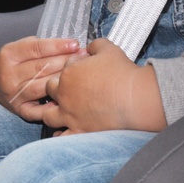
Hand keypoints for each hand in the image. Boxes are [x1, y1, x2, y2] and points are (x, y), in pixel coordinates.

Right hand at [0, 36, 82, 120]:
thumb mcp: (21, 47)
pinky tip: (66, 98)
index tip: (75, 44)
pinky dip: (53, 106)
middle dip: (65, 61)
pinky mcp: (19, 110)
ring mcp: (13, 94)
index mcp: (8, 55)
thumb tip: (71, 45)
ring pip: (43, 86)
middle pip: (42, 67)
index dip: (58, 46)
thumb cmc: (17, 62)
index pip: (36, 48)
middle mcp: (8, 75)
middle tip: (84, 57)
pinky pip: (39, 110)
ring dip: (63, 80)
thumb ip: (41, 45)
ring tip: (80, 74)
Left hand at [41, 38, 166, 134]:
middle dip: (57, 89)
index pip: (62, 68)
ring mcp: (70, 115)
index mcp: (69, 74)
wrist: (135, 97)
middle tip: (71, 89)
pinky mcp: (79, 131)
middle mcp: (65, 95)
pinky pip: (61, 137)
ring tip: (62, 111)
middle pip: (49, 90)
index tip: (83, 70)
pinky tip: (65, 131)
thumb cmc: (122, 73)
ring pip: (48, 116)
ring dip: (52, 112)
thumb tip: (91, 47)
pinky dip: (61, 135)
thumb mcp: (108, 49)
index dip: (72, 68)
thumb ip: (95, 45)